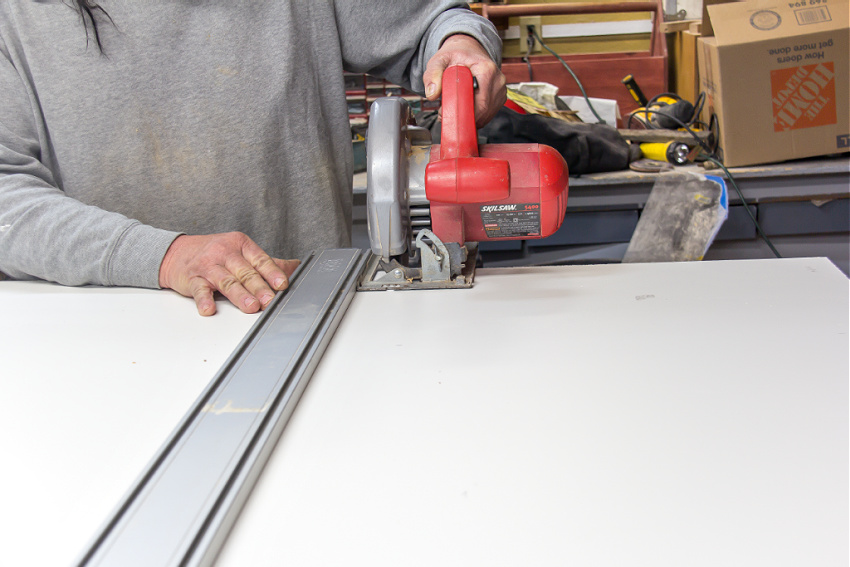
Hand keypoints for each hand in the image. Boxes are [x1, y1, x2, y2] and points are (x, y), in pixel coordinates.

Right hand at [158, 233, 299, 316]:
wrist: (176, 253)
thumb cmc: (214, 253)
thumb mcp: (242, 252)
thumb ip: (267, 262)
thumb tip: (295, 267)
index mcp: (241, 245)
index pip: (260, 259)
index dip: (272, 273)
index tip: (283, 284)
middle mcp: (225, 253)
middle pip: (245, 272)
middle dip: (259, 287)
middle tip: (270, 300)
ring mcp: (208, 266)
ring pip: (227, 281)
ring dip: (239, 295)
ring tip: (251, 307)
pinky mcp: (193, 279)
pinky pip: (199, 290)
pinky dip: (204, 300)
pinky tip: (209, 309)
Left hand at [422, 34, 506, 126]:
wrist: (468, 50)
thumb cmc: (456, 55)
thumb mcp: (439, 60)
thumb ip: (433, 75)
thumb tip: (432, 94)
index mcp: (486, 70)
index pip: (480, 104)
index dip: (462, 113)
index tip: (446, 111)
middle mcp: (497, 80)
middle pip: (483, 112)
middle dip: (464, 117)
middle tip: (446, 111)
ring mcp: (501, 90)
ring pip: (486, 116)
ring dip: (469, 117)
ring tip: (455, 106)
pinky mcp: (500, 97)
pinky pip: (488, 114)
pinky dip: (475, 115)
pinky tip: (465, 106)